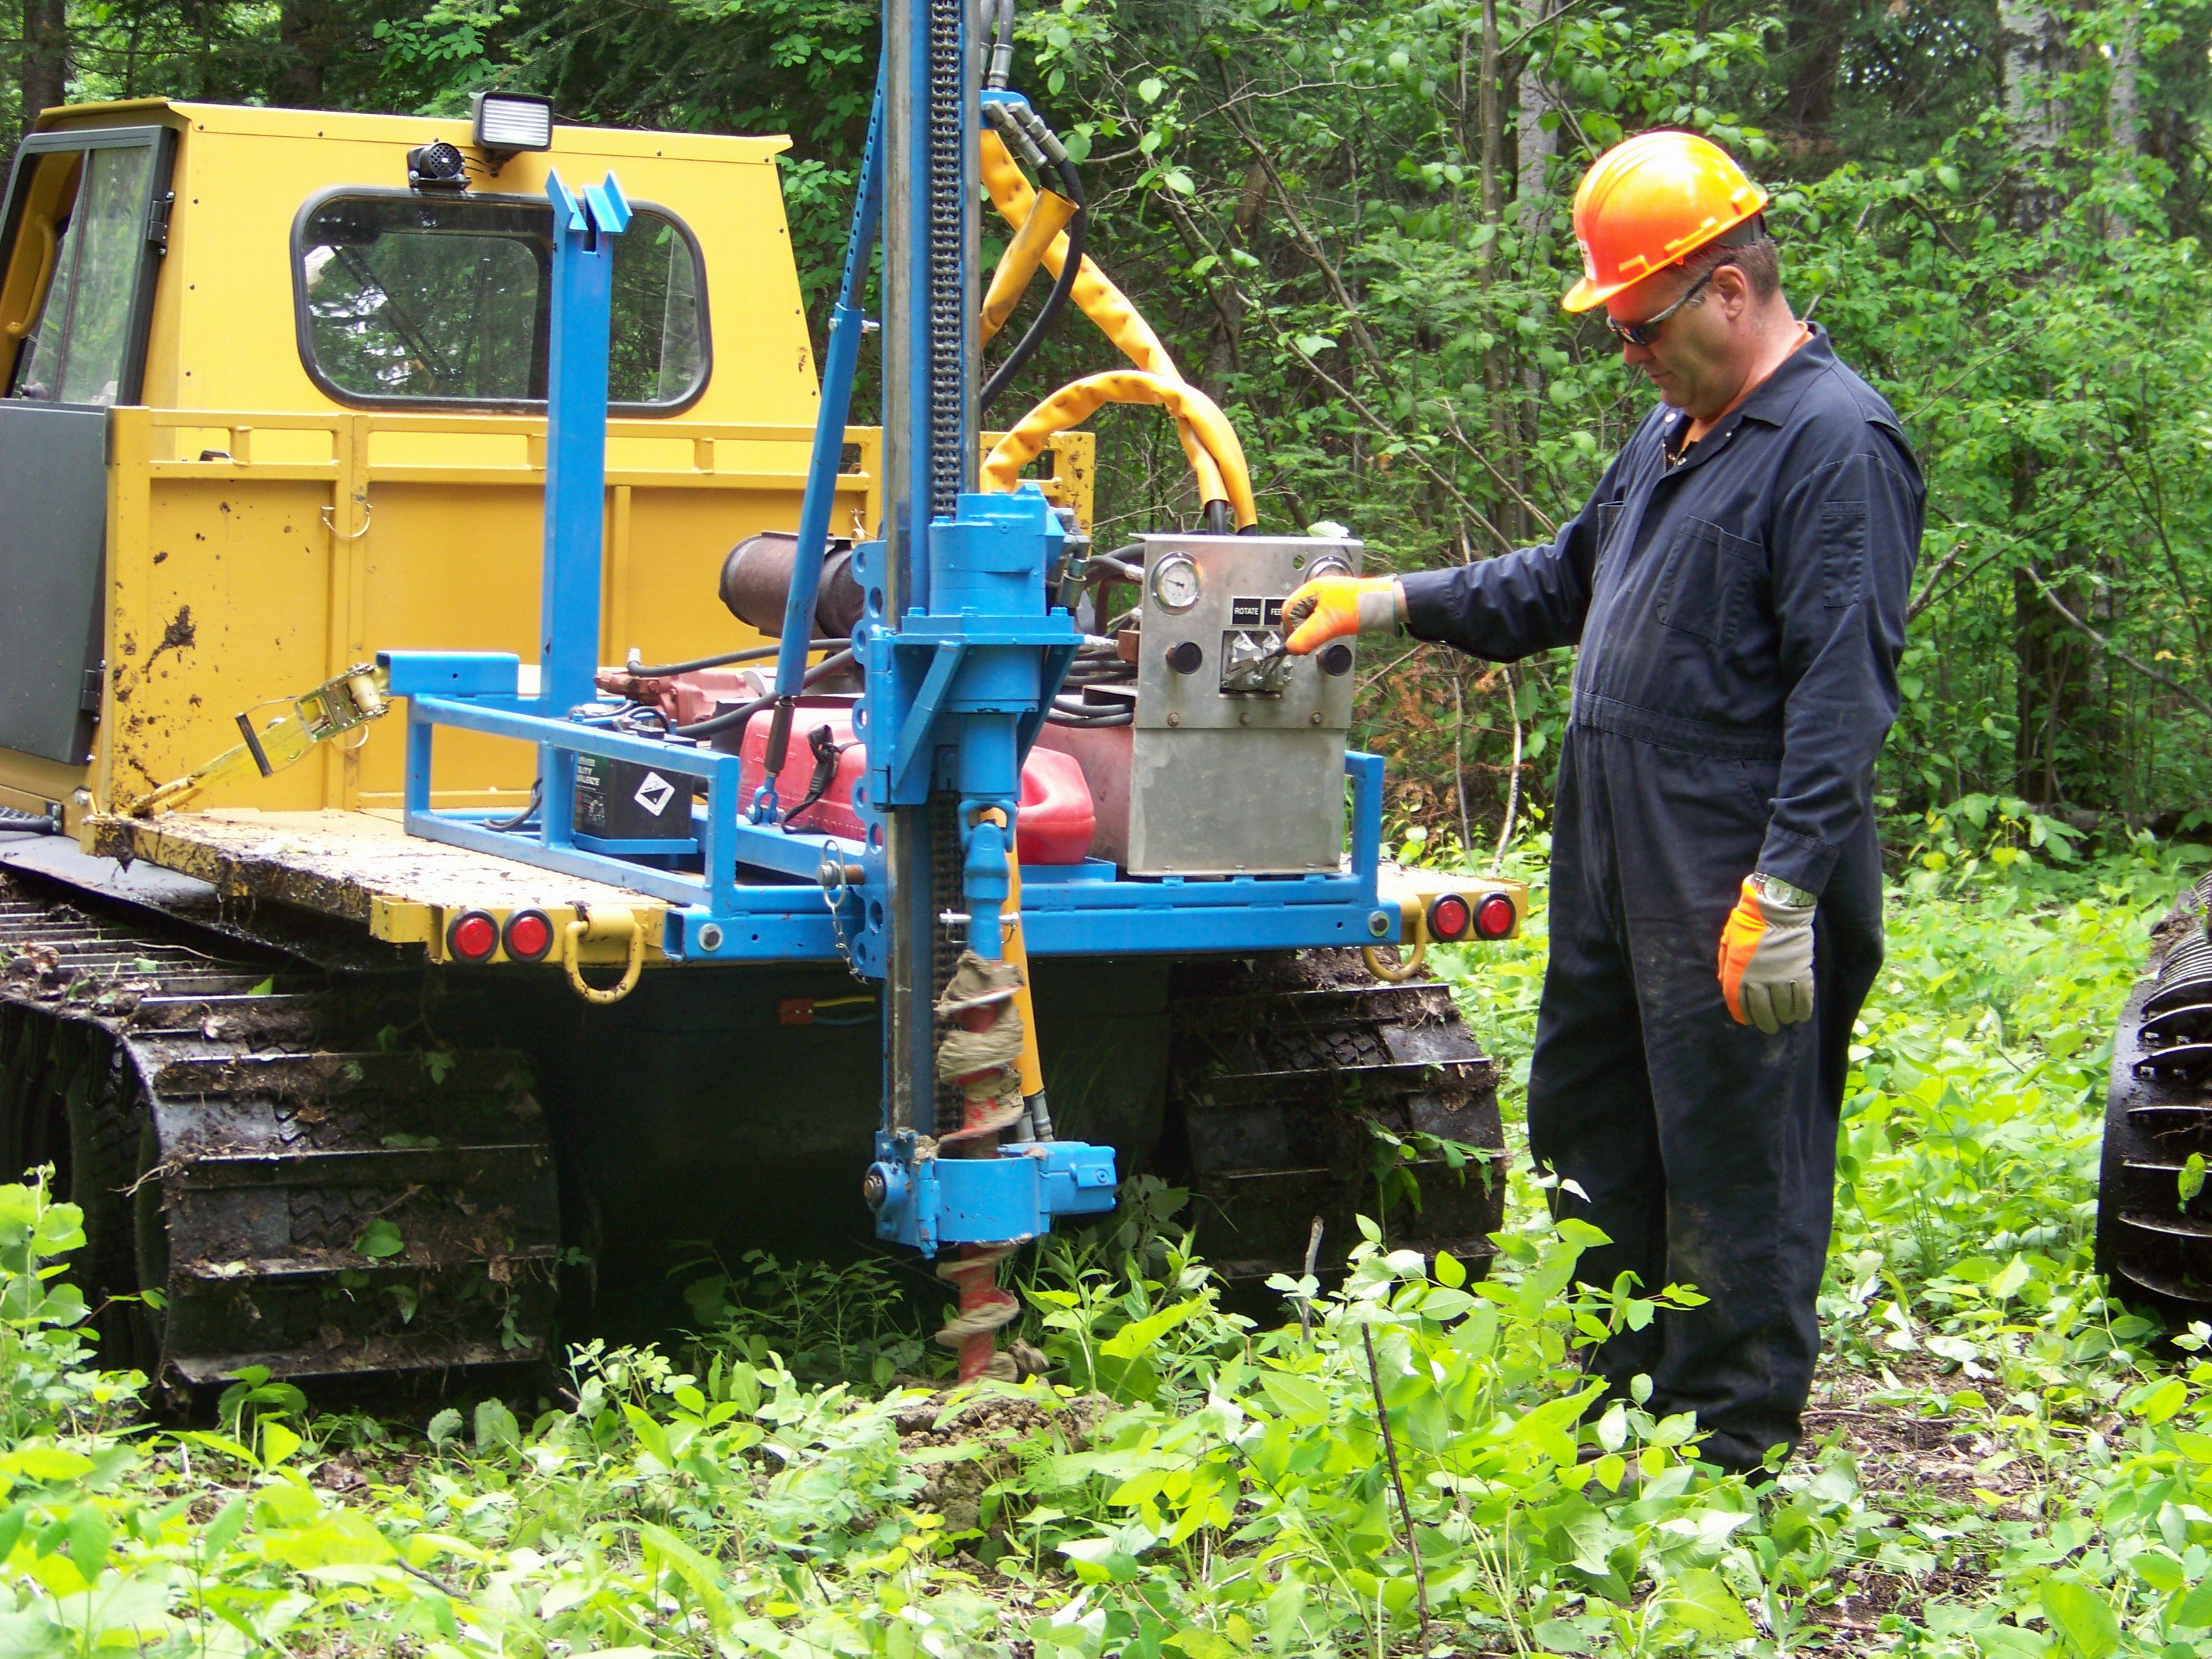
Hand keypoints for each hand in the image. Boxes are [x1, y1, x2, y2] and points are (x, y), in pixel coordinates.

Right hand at [1282, 575, 1402, 653]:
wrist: (1386, 604)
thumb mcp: (1328, 624)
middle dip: (1301, 629)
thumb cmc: (1359, 608)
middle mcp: (1317, 591)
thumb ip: (1306, 637)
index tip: (1301, 641)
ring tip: (1323, 637)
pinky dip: (1322, 628)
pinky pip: (1321, 618)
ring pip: (1309, 617)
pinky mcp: (1337, 606)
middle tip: (1311, 642)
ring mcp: (1327, 598)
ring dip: (1312, 630)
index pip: (1289, 611)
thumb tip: (1290, 648)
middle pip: (1297, 613)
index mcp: (1311, 589)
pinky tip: (1331, 632)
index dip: (1292, 628)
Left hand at [1716, 874, 1815, 1033]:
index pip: (1738, 1004)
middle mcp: (1758, 980)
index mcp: (1737, 973)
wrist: (1776, 910)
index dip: (1744, 1016)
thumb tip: (1726, 984)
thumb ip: (1726, 965)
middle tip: (1770, 1026)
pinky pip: (1803, 999)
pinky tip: (1801, 1016)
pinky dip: (1803, 1010)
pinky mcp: (1800, 973)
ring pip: (1783, 1009)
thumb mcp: (1728, 943)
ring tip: (1786, 1019)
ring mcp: (1780, 978)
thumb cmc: (1749, 924)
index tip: (1749, 1021)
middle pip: (1762, 1012)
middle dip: (1766, 1023)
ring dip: (1785, 1018)